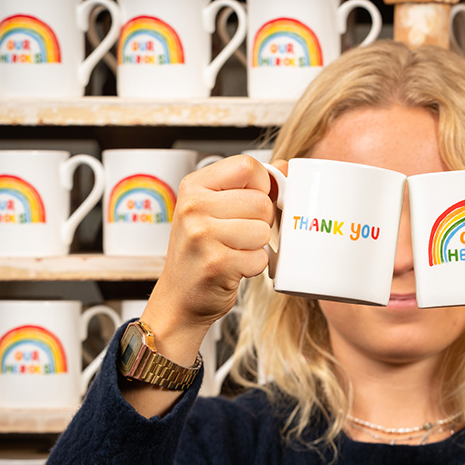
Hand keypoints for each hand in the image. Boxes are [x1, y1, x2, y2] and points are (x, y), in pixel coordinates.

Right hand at [141, 154, 280, 365]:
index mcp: (194, 186)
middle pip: (261, 201)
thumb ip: (249, 185)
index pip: (248, 166)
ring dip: (257, 246)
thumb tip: (285, 167)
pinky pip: (260, 258)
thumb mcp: (215, 209)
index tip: (251, 203)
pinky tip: (234, 267)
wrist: (179, 298)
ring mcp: (202, 235)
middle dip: (261, 221)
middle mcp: (193, 207)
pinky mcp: (216, 264)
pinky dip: (254, 266)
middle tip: (240, 234)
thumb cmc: (200, 252)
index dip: (262, 186)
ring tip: (235, 251)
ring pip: (264, 230)